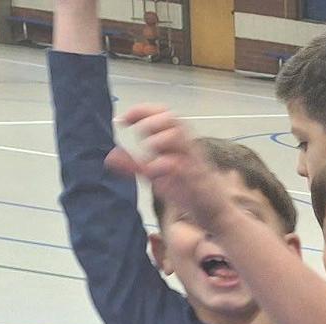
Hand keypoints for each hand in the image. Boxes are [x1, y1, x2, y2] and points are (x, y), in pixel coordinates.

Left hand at [108, 104, 234, 229]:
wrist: (215, 210)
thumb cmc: (188, 190)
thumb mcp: (157, 176)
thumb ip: (134, 165)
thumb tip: (110, 156)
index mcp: (179, 143)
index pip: (163, 114)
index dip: (142, 111)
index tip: (122, 120)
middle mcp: (188, 147)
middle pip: (171, 119)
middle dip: (149, 123)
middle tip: (137, 135)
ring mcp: (193, 161)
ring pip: (177, 137)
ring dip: (156, 141)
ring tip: (147, 154)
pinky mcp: (196, 178)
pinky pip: (180, 165)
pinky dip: (163, 164)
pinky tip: (152, 171)